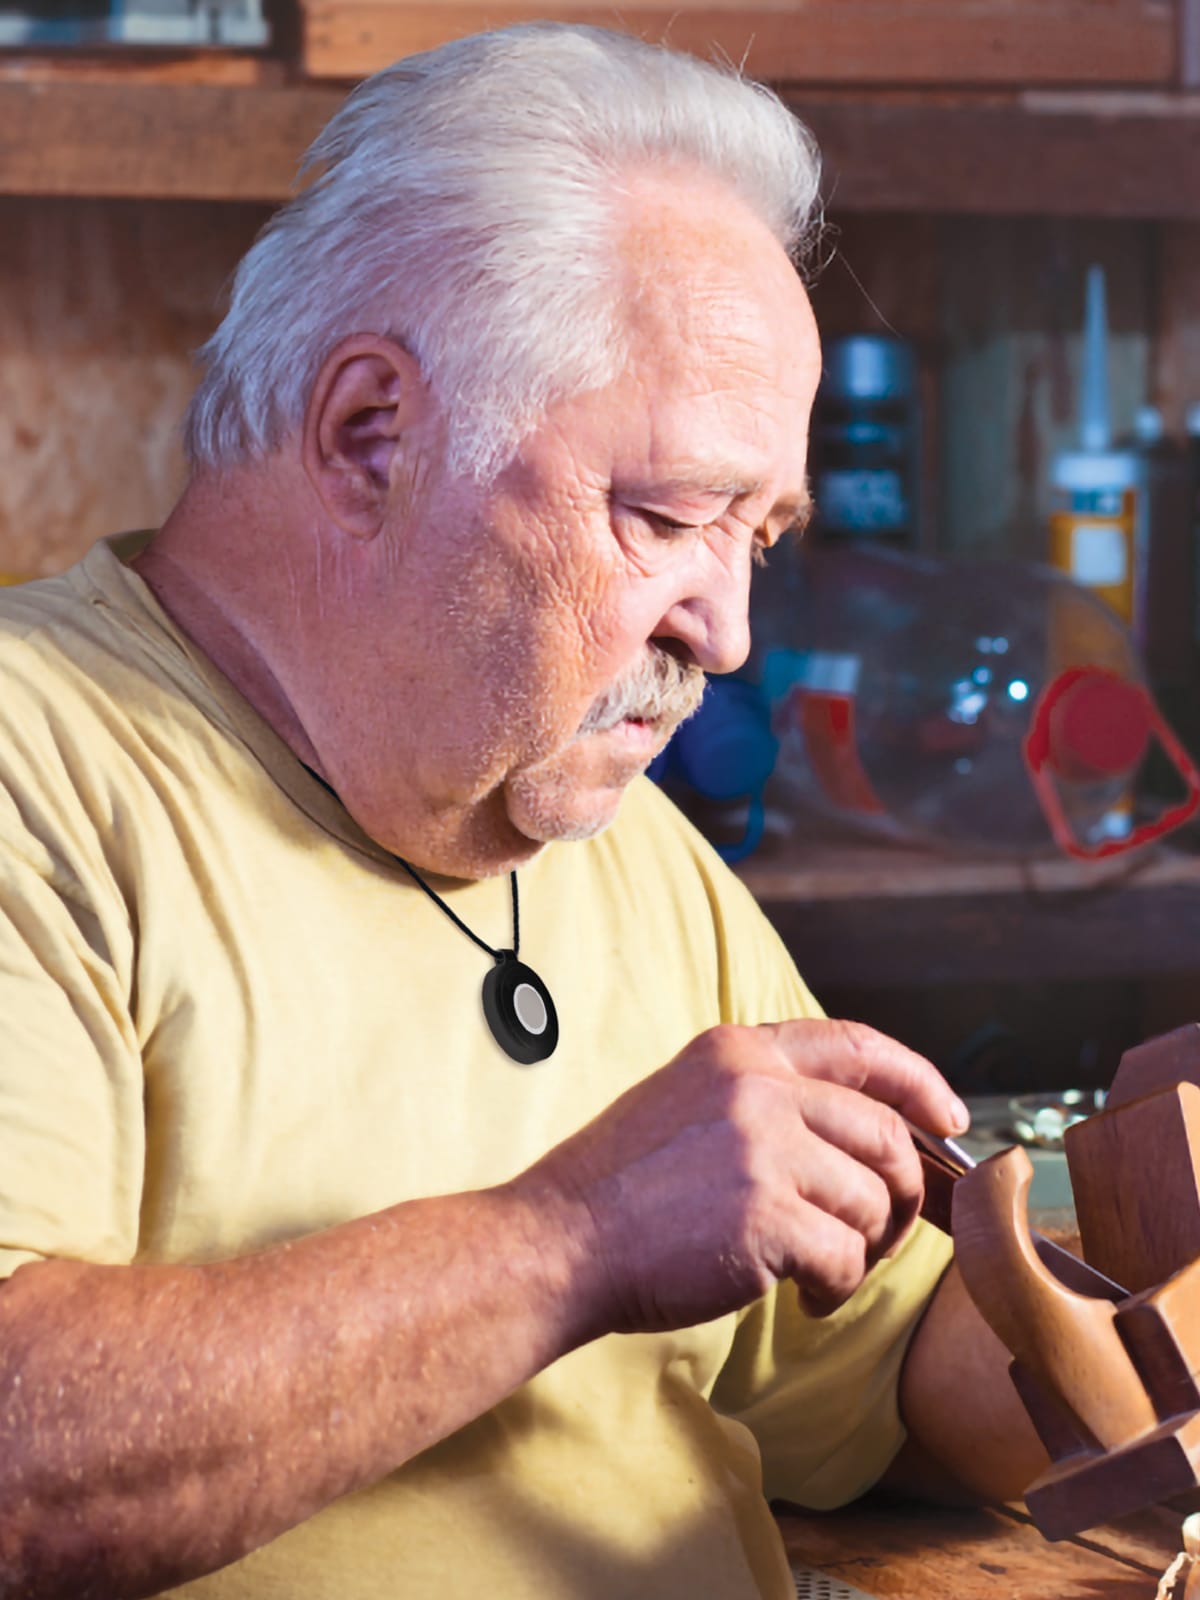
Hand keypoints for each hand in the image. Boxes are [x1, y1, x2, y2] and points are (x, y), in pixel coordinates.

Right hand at [519, 1019, 966, 1334]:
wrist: (558, 1241)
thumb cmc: (619, 1189)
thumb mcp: (685, 1101)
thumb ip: (761, 1098)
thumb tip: (854, 1131)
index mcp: (737, 1051)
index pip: (858, 1046)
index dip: (917, 1081)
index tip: (948, 1119)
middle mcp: (756, 1087)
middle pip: (883, 1134)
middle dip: (898, 1195)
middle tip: (876, 1237)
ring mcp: (762, 1148)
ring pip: (873, 1201)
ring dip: (861, 1251)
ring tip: (820, 1276)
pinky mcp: (766, 1215)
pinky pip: (845, 1258)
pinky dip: (835, 1290)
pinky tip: (800, 1300)